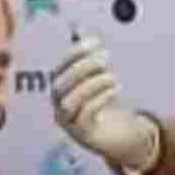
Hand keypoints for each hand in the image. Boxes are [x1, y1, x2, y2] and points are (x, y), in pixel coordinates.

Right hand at [51, 37, 159, 172]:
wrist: (116, 135)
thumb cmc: (105, 104)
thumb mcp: (100, 79)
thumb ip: (95, 61)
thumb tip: (93, 38)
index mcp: (61, 89)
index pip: (60, 68)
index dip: (74, 54)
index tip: (94, 43)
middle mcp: (59, 105)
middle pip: (60, 85)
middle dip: (82, 68)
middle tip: (105, 58)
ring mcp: (68, 121)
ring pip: (69, 102)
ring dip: (90, 85)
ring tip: (112, 77)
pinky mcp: (82, 134)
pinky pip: (84, 116)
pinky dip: (99, 99)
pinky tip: (114, 89)